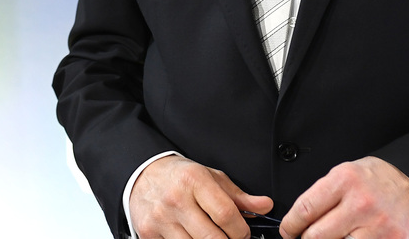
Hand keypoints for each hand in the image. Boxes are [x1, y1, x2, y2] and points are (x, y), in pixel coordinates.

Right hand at [131, 155, 273, 238]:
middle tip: (231, 238)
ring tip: (212, 236)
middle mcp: (176, 199)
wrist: (143, 175)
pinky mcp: (149, 234)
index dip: (241, 230)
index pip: (225, 214)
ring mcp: (161, 219)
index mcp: (194, 180)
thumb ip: (239, 196)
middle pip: (212, 238)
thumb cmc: (180, 176)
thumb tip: (265, 206)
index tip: (243, 233)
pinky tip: (193, 237)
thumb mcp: (211, 177)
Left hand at [279, 157, 408, 238]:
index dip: (290, 225)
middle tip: (305, 237)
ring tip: (331, 235)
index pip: (306, 209)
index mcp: (345, 180)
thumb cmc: (379, 180)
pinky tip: (350, 237)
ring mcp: (375, 227)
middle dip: (306, 238)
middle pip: (316, 235)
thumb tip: (301, 216)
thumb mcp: (348, 172)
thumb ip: (325, 193)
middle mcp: (359, 204)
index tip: (287, 231)